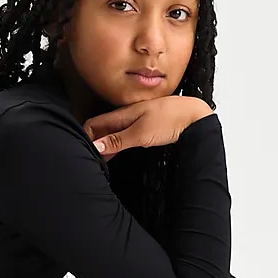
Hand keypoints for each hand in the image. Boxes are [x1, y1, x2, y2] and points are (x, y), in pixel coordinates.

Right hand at [83, 94, 212, 162]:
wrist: (193, 116)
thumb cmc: (170, 120)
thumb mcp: (140, 134)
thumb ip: (117, 140)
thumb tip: (96, 146)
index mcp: (120, 115)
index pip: (92, 125)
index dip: (85, 138)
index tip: (84, 154)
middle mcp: (124, 118)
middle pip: (100, 130)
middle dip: (92, 144)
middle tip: (90, 161)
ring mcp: (133, 123)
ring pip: (111, 134)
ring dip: (104, 146)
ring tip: (100, 162)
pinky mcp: (142, 129)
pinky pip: (122, 137)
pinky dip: (115, 146)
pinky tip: (116, 155)